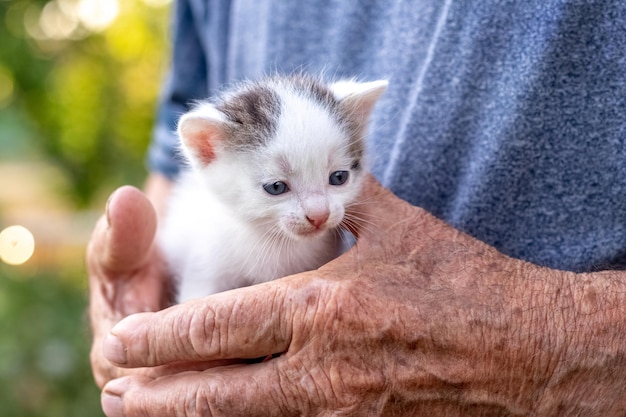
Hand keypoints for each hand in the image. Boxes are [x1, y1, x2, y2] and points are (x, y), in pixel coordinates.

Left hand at [98, 176, 625, 415]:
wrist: (528, 349)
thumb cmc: (464, 281)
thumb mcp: (398, 228)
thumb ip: (346, 202)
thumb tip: (319, 183)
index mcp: (320, 306)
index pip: (215, 326)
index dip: (160, 337)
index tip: (123, 338)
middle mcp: (320, 366)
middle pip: (212, 389)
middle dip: (156, 393)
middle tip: (116, 389)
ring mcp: (340, 409)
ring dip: (191, 416)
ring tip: (152, 411)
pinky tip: (232, 415)